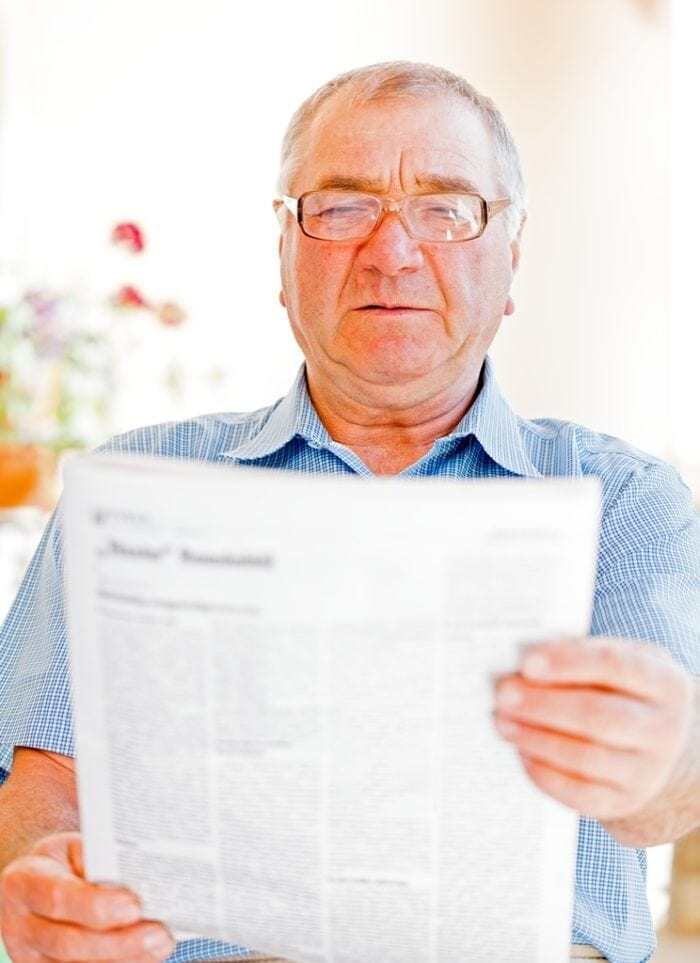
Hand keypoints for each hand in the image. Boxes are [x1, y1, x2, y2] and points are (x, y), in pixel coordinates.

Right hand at [0, 832, 174, 961]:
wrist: (34, 885)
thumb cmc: (63, 862)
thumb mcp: (73, 849)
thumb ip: (98, 861)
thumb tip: (139, 875)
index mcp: (25, 883)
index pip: (57, 898)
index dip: (96, 906)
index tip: (134, 906)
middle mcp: (20, 925)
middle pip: (68, 943)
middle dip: (118, 943)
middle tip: (159, 935)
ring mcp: (29, 957)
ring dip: (123, 960)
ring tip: (159, 947)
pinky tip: (144, 958)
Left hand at [492, 637, 693, 821]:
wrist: (655, 744)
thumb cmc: (622, 690)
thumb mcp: (616, 660)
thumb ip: (576, 655)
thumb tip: (522, 664)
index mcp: (665, 683)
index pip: (614, 666)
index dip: (567, 663)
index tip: (527, 663)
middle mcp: (664, 729)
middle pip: (598, 716)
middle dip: (543, 705)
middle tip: (503, 695)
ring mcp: (648, 772)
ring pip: (585, 757)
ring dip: (535, 738)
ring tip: (503, 722)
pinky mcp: (624, 801)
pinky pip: (579, 794)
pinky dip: (544, 772)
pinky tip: (522, 751)